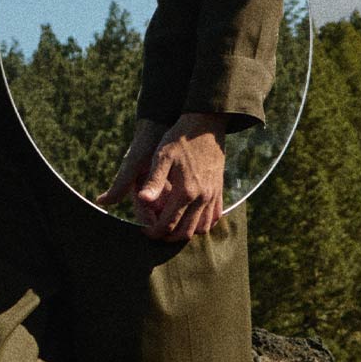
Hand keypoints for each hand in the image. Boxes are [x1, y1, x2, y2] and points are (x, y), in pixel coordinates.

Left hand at [96, 113, 231, 241]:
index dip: (154, 232)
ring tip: (171, 227)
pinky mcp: (219, 190)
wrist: (206, 125)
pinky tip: (191, 219)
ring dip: (186, 232)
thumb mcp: (161, 156)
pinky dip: (203, 224)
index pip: (168, 224)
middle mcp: (202, 197)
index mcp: (186, 191)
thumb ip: (153, 180)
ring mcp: (213, 195)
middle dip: (168, 237)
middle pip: (185, 232)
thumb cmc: (179, 139)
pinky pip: (214, 217)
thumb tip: (142, 200)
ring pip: (202, 228)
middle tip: (155, 232)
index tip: (144, 230)